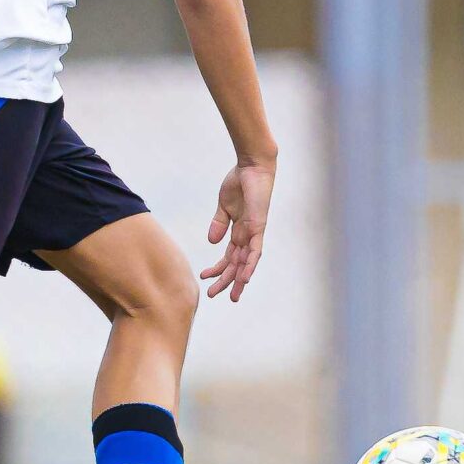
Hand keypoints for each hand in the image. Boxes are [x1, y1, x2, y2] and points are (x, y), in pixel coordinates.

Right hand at [201, 154, 274, 301]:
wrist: (251, 166)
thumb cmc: (239, 181)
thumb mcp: (224, 206)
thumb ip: (219, 223)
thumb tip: (212, 242)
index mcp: (238, 230)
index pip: (229, 256)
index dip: (217, 268)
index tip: (204, 277)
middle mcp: (248, 235)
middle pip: (236, 264)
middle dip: (226, 280)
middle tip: (214, 295)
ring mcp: (254, 232)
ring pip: (246, 263)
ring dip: (238, 280)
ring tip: (232, 296)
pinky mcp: (258, 227)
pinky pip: (255, 251)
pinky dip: (251, 265)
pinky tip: (245, 279)